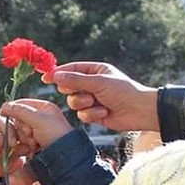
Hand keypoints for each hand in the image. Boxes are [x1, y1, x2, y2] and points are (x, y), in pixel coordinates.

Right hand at [0, 98, 72, 149]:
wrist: (64, 156)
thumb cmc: (56, 135)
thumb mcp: (38, 120)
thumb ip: (20, 111)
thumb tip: (4, 106)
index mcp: (43, 107)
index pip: (22, 104)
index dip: (13, 109)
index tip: (4, 113)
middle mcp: (40, 117)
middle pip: (18, 118)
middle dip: (22, 127)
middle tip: (30, 133)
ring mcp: (36, 130)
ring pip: (18, 130)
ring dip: (23, 137)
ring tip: (34, 142)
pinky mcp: (34, 142)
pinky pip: (22, 140)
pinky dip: (25, 144)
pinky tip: (32, 147)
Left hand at [0, 115, 29, 184]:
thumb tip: (1, 138)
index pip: (8, 124)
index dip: (12, 134)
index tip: (12, 144)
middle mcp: (6, 131)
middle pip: (21, 135)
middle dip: (15, 148)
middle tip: (2, 157)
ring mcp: (11, 145)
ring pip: (23, 149)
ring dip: (11, 158)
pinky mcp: (14, 157)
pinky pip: (19, 162)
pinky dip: (8, 167)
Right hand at [43, 61, 158, 130]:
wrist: (140, 112)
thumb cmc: (124, 92)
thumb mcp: (98, 82)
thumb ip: (75, 79)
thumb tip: (55, 75)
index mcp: (95, 70)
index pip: (71, 69)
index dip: (58, 73)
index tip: (45, 78)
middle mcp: (92, 84)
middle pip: (69, 87)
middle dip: (75, 91)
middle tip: (83, 92)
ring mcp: (92, 99)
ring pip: (74, 102)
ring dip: (84, 104)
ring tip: (97, 104)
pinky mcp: (94, 114)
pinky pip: (82, 115)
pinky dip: (92, 114)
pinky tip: (104, 113)